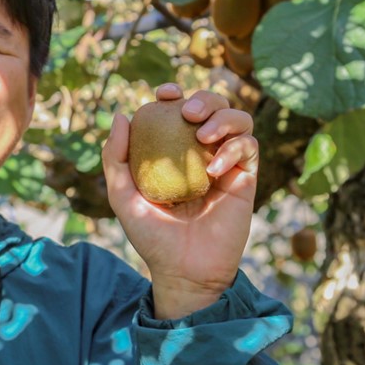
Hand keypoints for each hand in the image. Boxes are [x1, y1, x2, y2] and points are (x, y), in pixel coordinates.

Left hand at [101, 83, 257, 318]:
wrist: (183, 270)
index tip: (165, 94)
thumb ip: (116, 158)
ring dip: (224, 117)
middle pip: (214, 106)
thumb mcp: (123, 196)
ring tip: (204, 135)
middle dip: (205, 98)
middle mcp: (202, 152)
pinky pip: (249, 148)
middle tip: (188, 113)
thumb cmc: (151, 236)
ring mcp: (226, 164)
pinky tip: (213, 168)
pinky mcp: (246, 179)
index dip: (174, 94)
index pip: (179, 110)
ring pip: (239, 120)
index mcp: (174, 151)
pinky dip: (234, 148)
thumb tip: (121, 115)